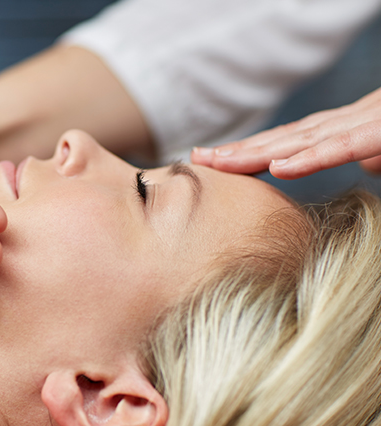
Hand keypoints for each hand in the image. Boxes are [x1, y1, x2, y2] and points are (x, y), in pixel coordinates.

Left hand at [191, 87, 380, 178]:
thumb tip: (368, 163)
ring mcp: (364, 122)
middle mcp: (348, 120)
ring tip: (218, 162)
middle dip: (237, 150)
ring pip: (302, 140)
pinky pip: (344, 147)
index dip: (253, 151)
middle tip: (197, 159)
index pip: (292, 140)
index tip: (217, 162)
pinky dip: (310, 158)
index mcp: (347, 126)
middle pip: (284, 138)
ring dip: (257, 152)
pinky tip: (279, 169)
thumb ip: (373, 152)